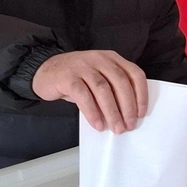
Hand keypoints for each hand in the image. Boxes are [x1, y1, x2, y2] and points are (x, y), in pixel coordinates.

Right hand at [32, 51, 148, 133]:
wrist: (45, 70)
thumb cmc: (76, 77)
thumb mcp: (98, 77)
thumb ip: (112, 89)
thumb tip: (126, 115)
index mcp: (112, 59)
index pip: (134, 74)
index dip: (141, 94)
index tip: (141, 112)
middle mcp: (99, 59)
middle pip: (120, 82)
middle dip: (128, 106)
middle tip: (129, 125)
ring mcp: (83, 66)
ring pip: (103, 90)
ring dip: (112, 112)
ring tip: (116, 128)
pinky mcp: (68, 77)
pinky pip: (83, 96)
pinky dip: (92, 112)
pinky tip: (98, 124)